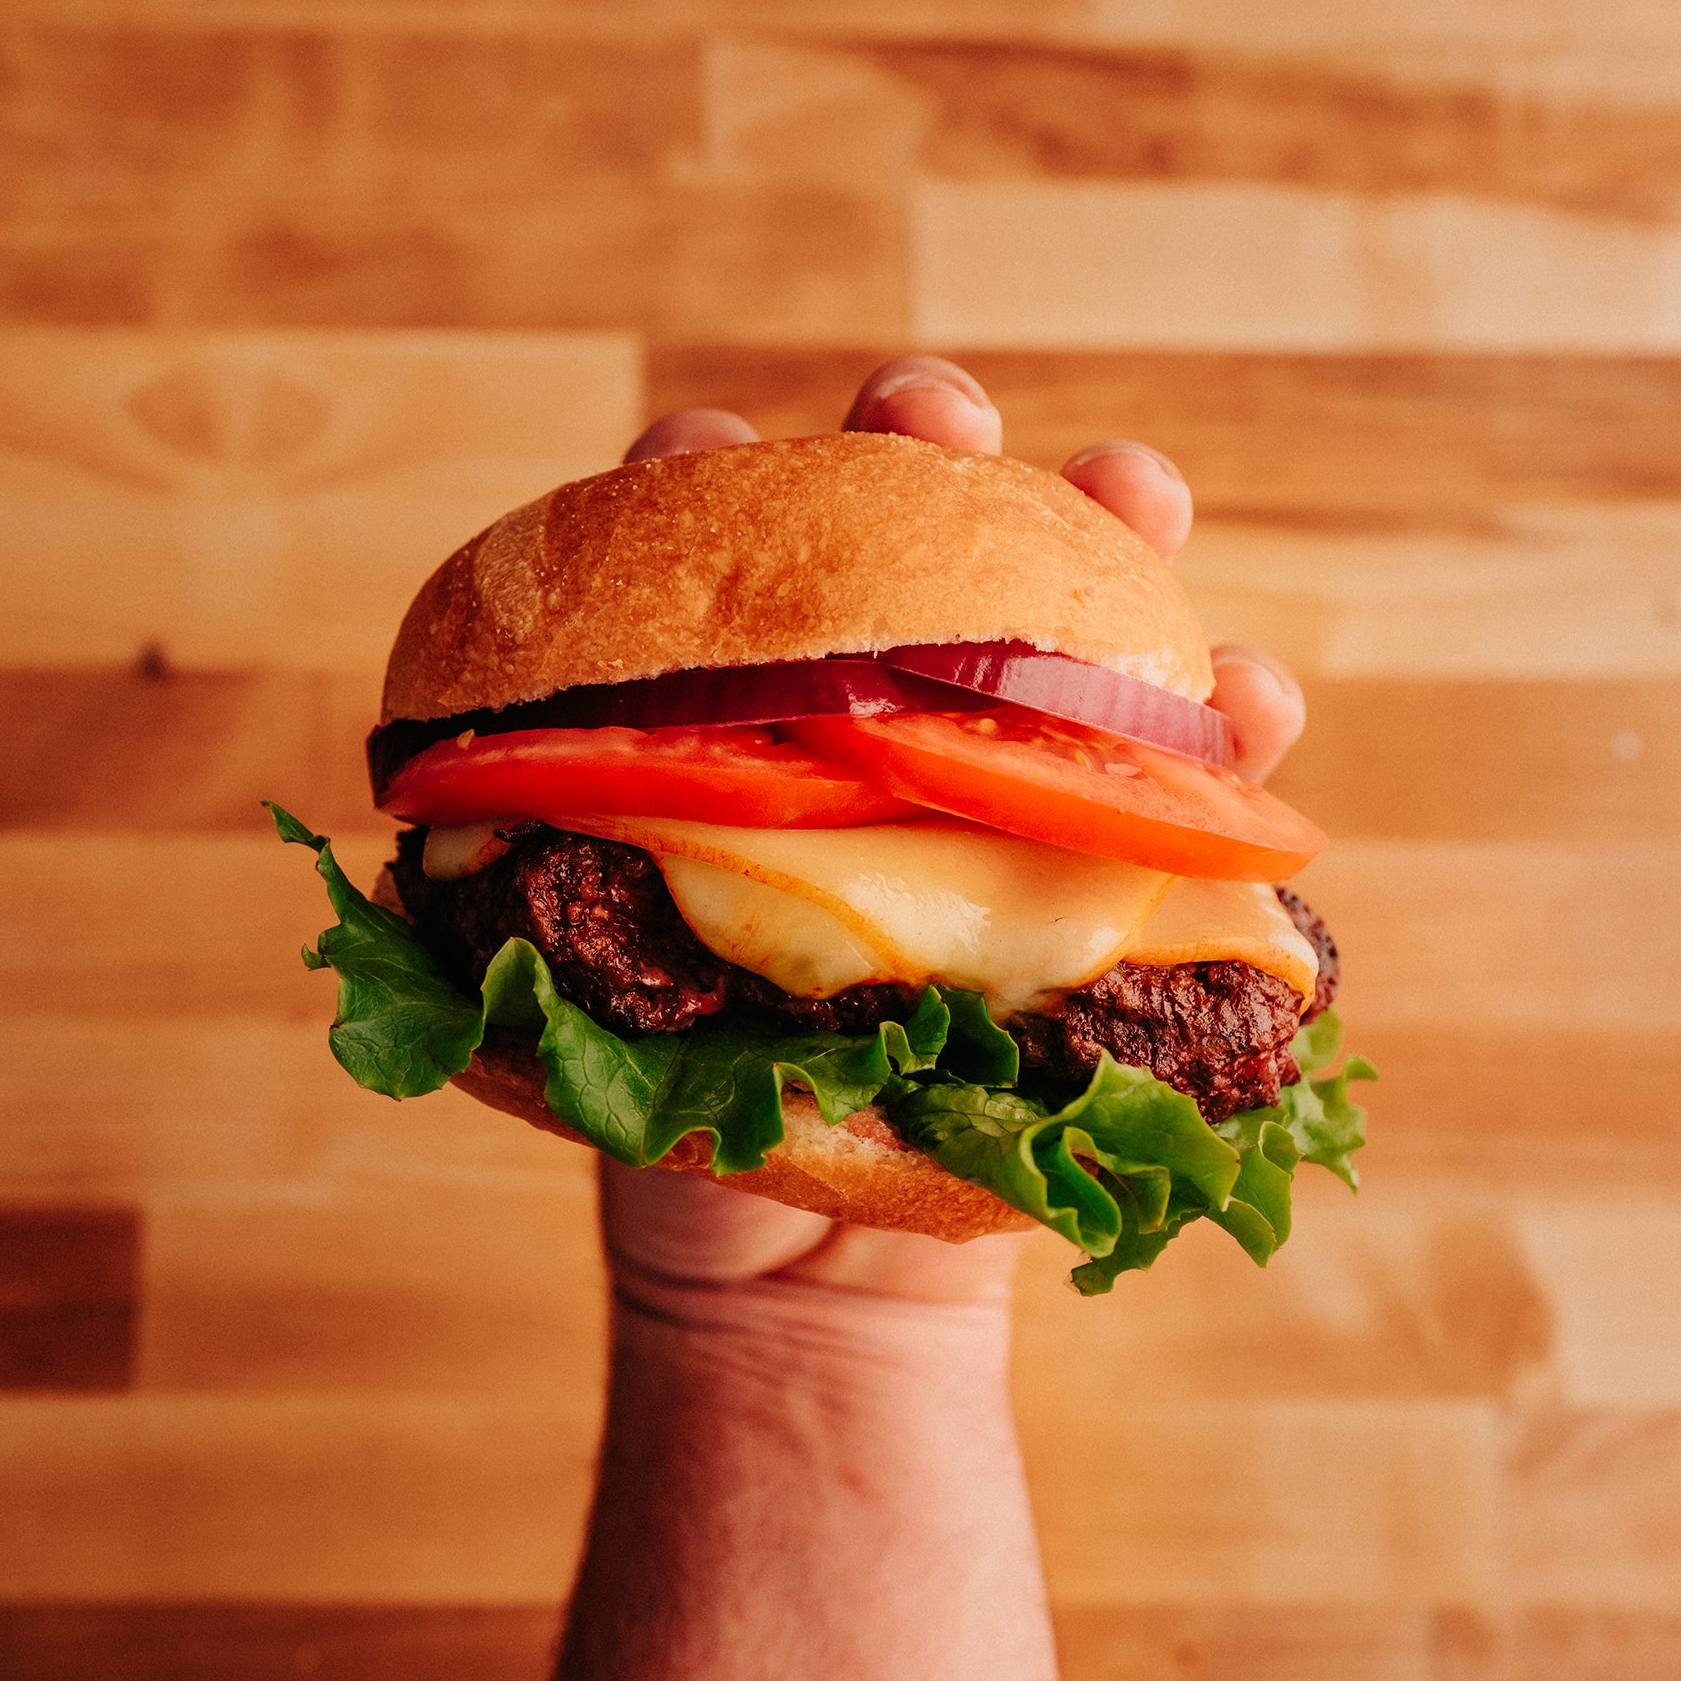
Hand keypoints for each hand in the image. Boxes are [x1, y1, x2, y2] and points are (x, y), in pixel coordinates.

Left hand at [605, 357, 1306, 1302]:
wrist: (807, 1262)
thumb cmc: (683, 1116)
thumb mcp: (586, 1011)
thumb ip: (535, 924)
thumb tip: (430, 842)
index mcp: (735, 726)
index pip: (710, 560)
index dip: (699, 487)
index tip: (697, 459)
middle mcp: (871, 725)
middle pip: (903, 538)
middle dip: (917, 449)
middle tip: (930, 418)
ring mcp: (1000, 783)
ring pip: (1071, 620)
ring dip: (1110, 531)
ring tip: (1137, 492)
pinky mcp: (1110, 864)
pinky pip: (1191, 784)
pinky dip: (1232, 730)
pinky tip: (1250, 705)